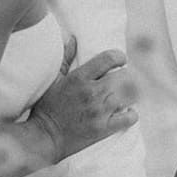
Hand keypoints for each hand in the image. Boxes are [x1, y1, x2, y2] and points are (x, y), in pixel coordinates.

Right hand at [26, 43, 137, 162]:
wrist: (45, 137)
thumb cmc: (47, 107)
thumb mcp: (53, 80)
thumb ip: (65, 59)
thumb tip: (73, 40)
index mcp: (79, 78)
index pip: (109, 59)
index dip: (119, 57)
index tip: (121, 60)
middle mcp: (92, 92)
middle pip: (123, 76)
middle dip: (125, 76)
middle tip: (121, 80)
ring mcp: (99, 111)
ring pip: (129, 95)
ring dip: (129, 93)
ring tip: (125, 95)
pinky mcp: (104, 128)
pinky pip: (128, 118)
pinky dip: (131, 114)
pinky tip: (127, 112)